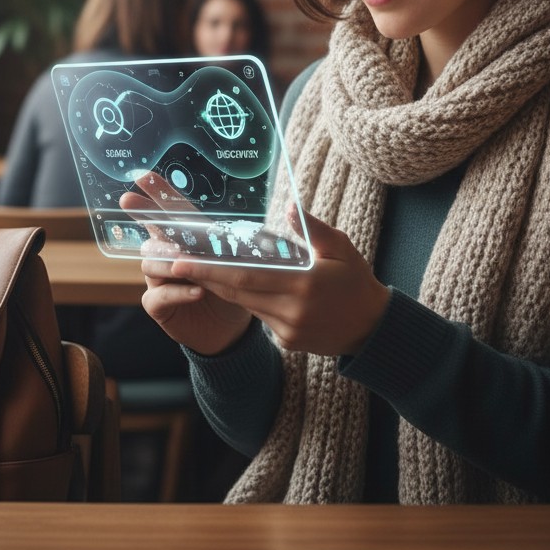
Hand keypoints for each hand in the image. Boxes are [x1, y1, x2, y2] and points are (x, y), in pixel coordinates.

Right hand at [120, 174, 252, 356]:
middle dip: (144, 217)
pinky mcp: (159, 306)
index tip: (144, 176)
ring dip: (167, 260)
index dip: (158, 193)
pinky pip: (158, 295)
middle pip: (152, 233)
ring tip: (182, 261)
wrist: (230, 330)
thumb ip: (231, 245)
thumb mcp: (235, 262)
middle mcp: (166, 256)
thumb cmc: (232, 289)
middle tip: (132, 203)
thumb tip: (249, 225)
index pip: (171, 211)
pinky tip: (197, 292)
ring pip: (150, 263)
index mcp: (185, 240)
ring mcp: (159, 281)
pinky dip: (178, 292)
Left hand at [163, 205, 389, 356]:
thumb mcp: (341, 249)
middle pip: (237, 293)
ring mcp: (288, 330)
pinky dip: (249, 301)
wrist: (374, 330)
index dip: (211, 269)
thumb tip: (288, 207)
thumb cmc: (357, 282)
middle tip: (175, 264)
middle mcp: (292, 310)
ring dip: (223, 287)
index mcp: (303, 284)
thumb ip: (313, 229)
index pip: (245, 276)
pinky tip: (239, 287)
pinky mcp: (287, 342)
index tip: (183, 261)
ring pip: (246, 305)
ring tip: (198, 268)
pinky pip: (260, 318)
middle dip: (204, 278)